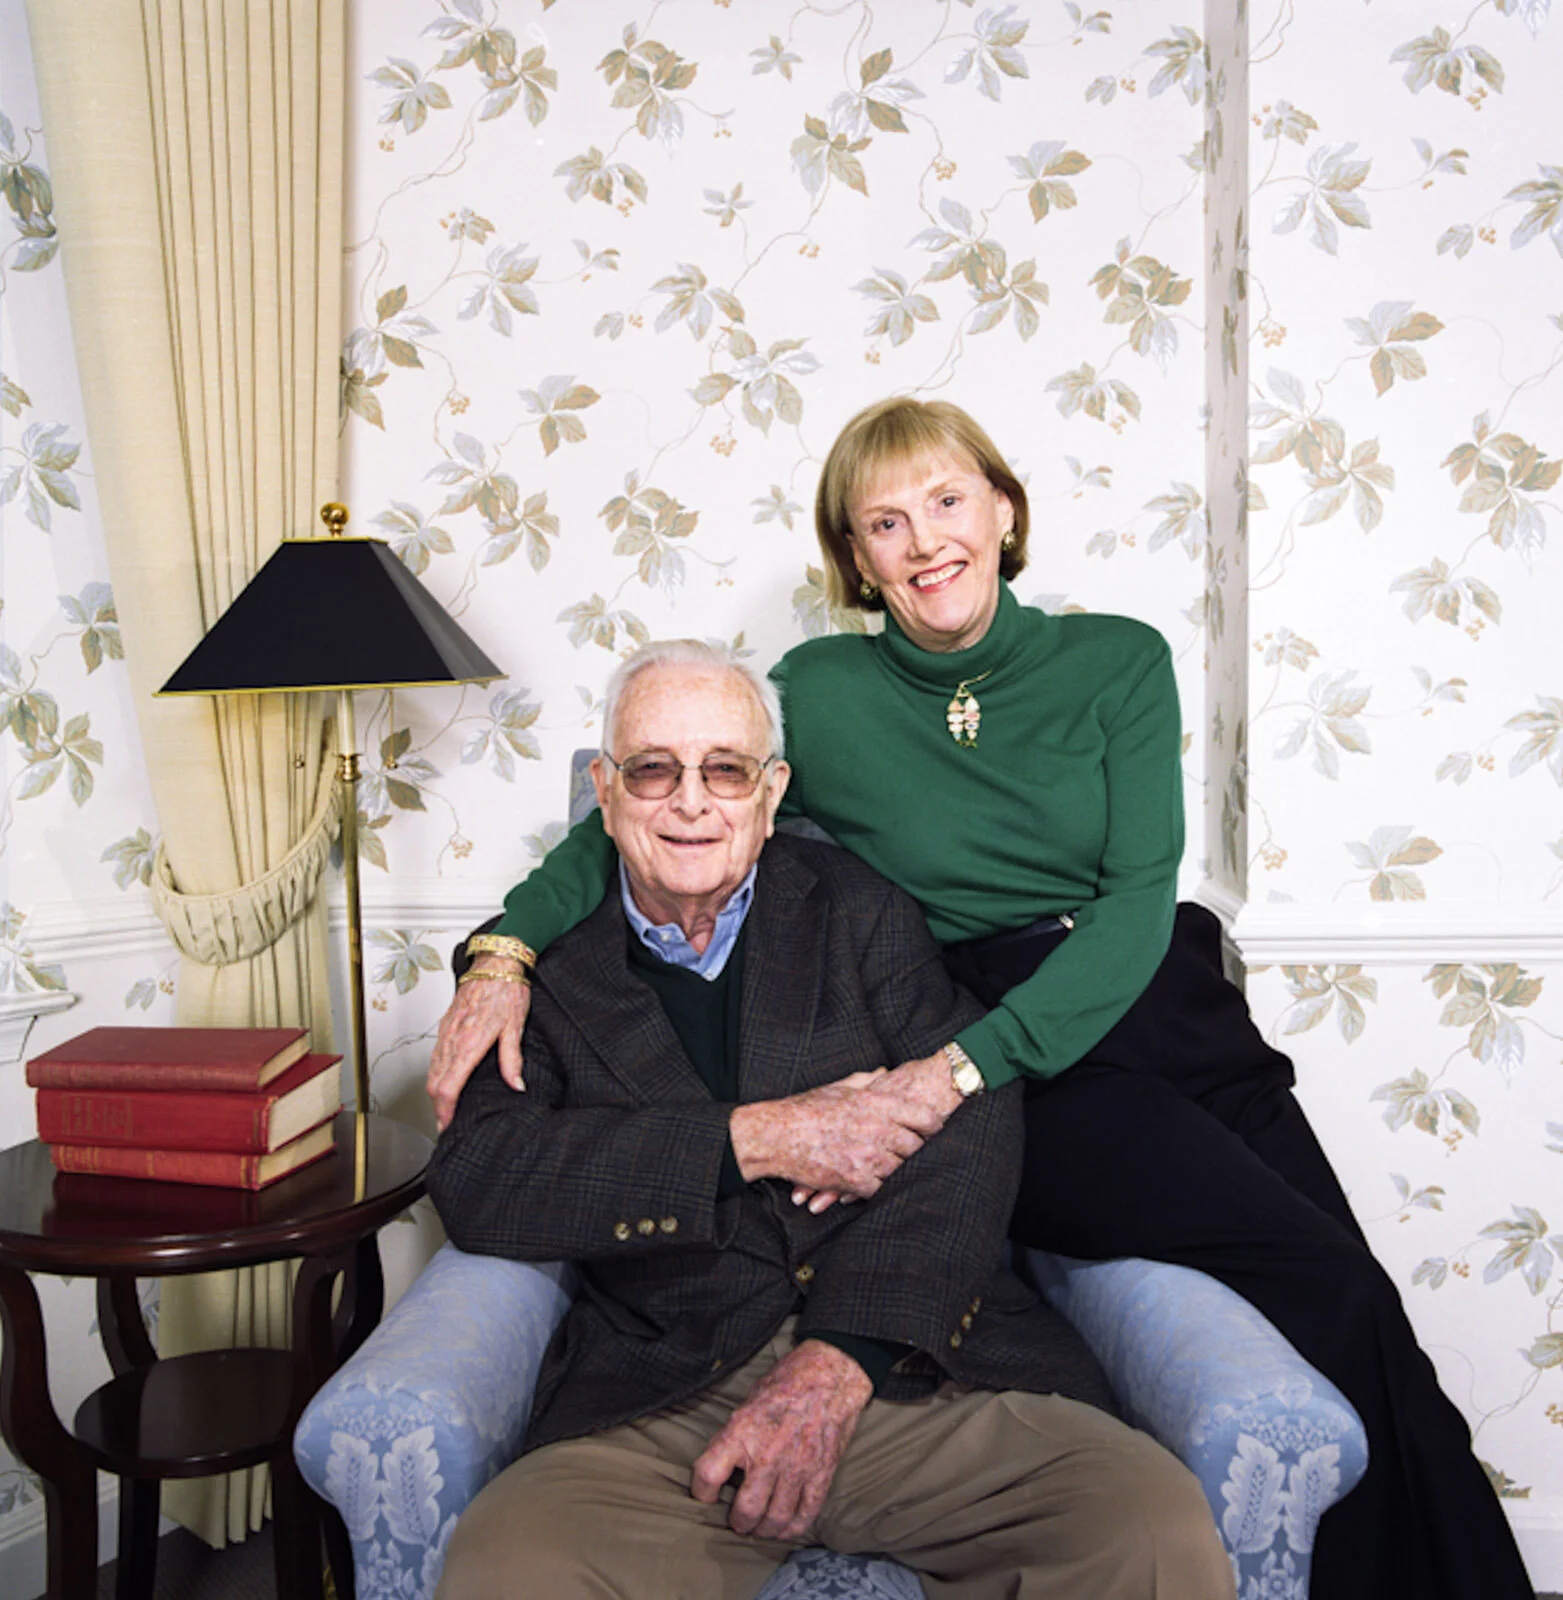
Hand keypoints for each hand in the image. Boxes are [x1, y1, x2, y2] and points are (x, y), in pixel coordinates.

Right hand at [426, 957, 531, 1129]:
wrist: (495, 962)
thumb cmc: (507, 990)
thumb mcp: (515, 1027)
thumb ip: (512, 1059)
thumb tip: (516, 1085)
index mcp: (469, 1043)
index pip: (448, 1087)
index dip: (445, 1111)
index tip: (448, 1125)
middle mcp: (452, 1039)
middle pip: (434, 1083)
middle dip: (437, 1108)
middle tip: (446, 1124)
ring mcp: (446, 1032)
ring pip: (432, 1070)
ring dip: (435, 1092)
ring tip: (445, 1109)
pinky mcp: (446, 1024)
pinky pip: (435, 1055)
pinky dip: (436, 1074)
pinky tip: (444, 1079)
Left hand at [690, 1340, 871, 1538]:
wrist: (831, 1373)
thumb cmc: (788, 1381)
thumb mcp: (749, 1400)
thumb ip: (736, 1434)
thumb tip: (724, 1462)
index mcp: (743, 1431)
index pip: (708, 1474)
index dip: (701, 1491)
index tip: (705, 1494)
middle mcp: (768, 1454)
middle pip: (744, 1509)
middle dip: (738, 1522)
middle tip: (737, 1522)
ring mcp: (796, 1467)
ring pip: (775, 1519)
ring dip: (763, 1530)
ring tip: (759, 1528)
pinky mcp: (821, 1474)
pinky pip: (805, 1514)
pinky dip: (793, 1528)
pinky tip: (785, 1528)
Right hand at [729, 1070, 943, 1199]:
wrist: (777, 1135)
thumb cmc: (806, 1108)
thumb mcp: (839, 1087)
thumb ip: (867, 1080)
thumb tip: (884, 1072)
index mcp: (875, 1103)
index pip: (922, 1116)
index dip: (933, 1125)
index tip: (934, 1130)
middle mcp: (877, 1129)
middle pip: (916, 1146)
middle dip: (916, 1150)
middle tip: (915, 1153)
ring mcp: (868, 1157)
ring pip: (901, 1168)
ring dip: (898, 1169)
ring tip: (895, 1167)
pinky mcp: (856, 1180)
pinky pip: (882, 1188)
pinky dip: (880, 1186)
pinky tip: (875, 1181)